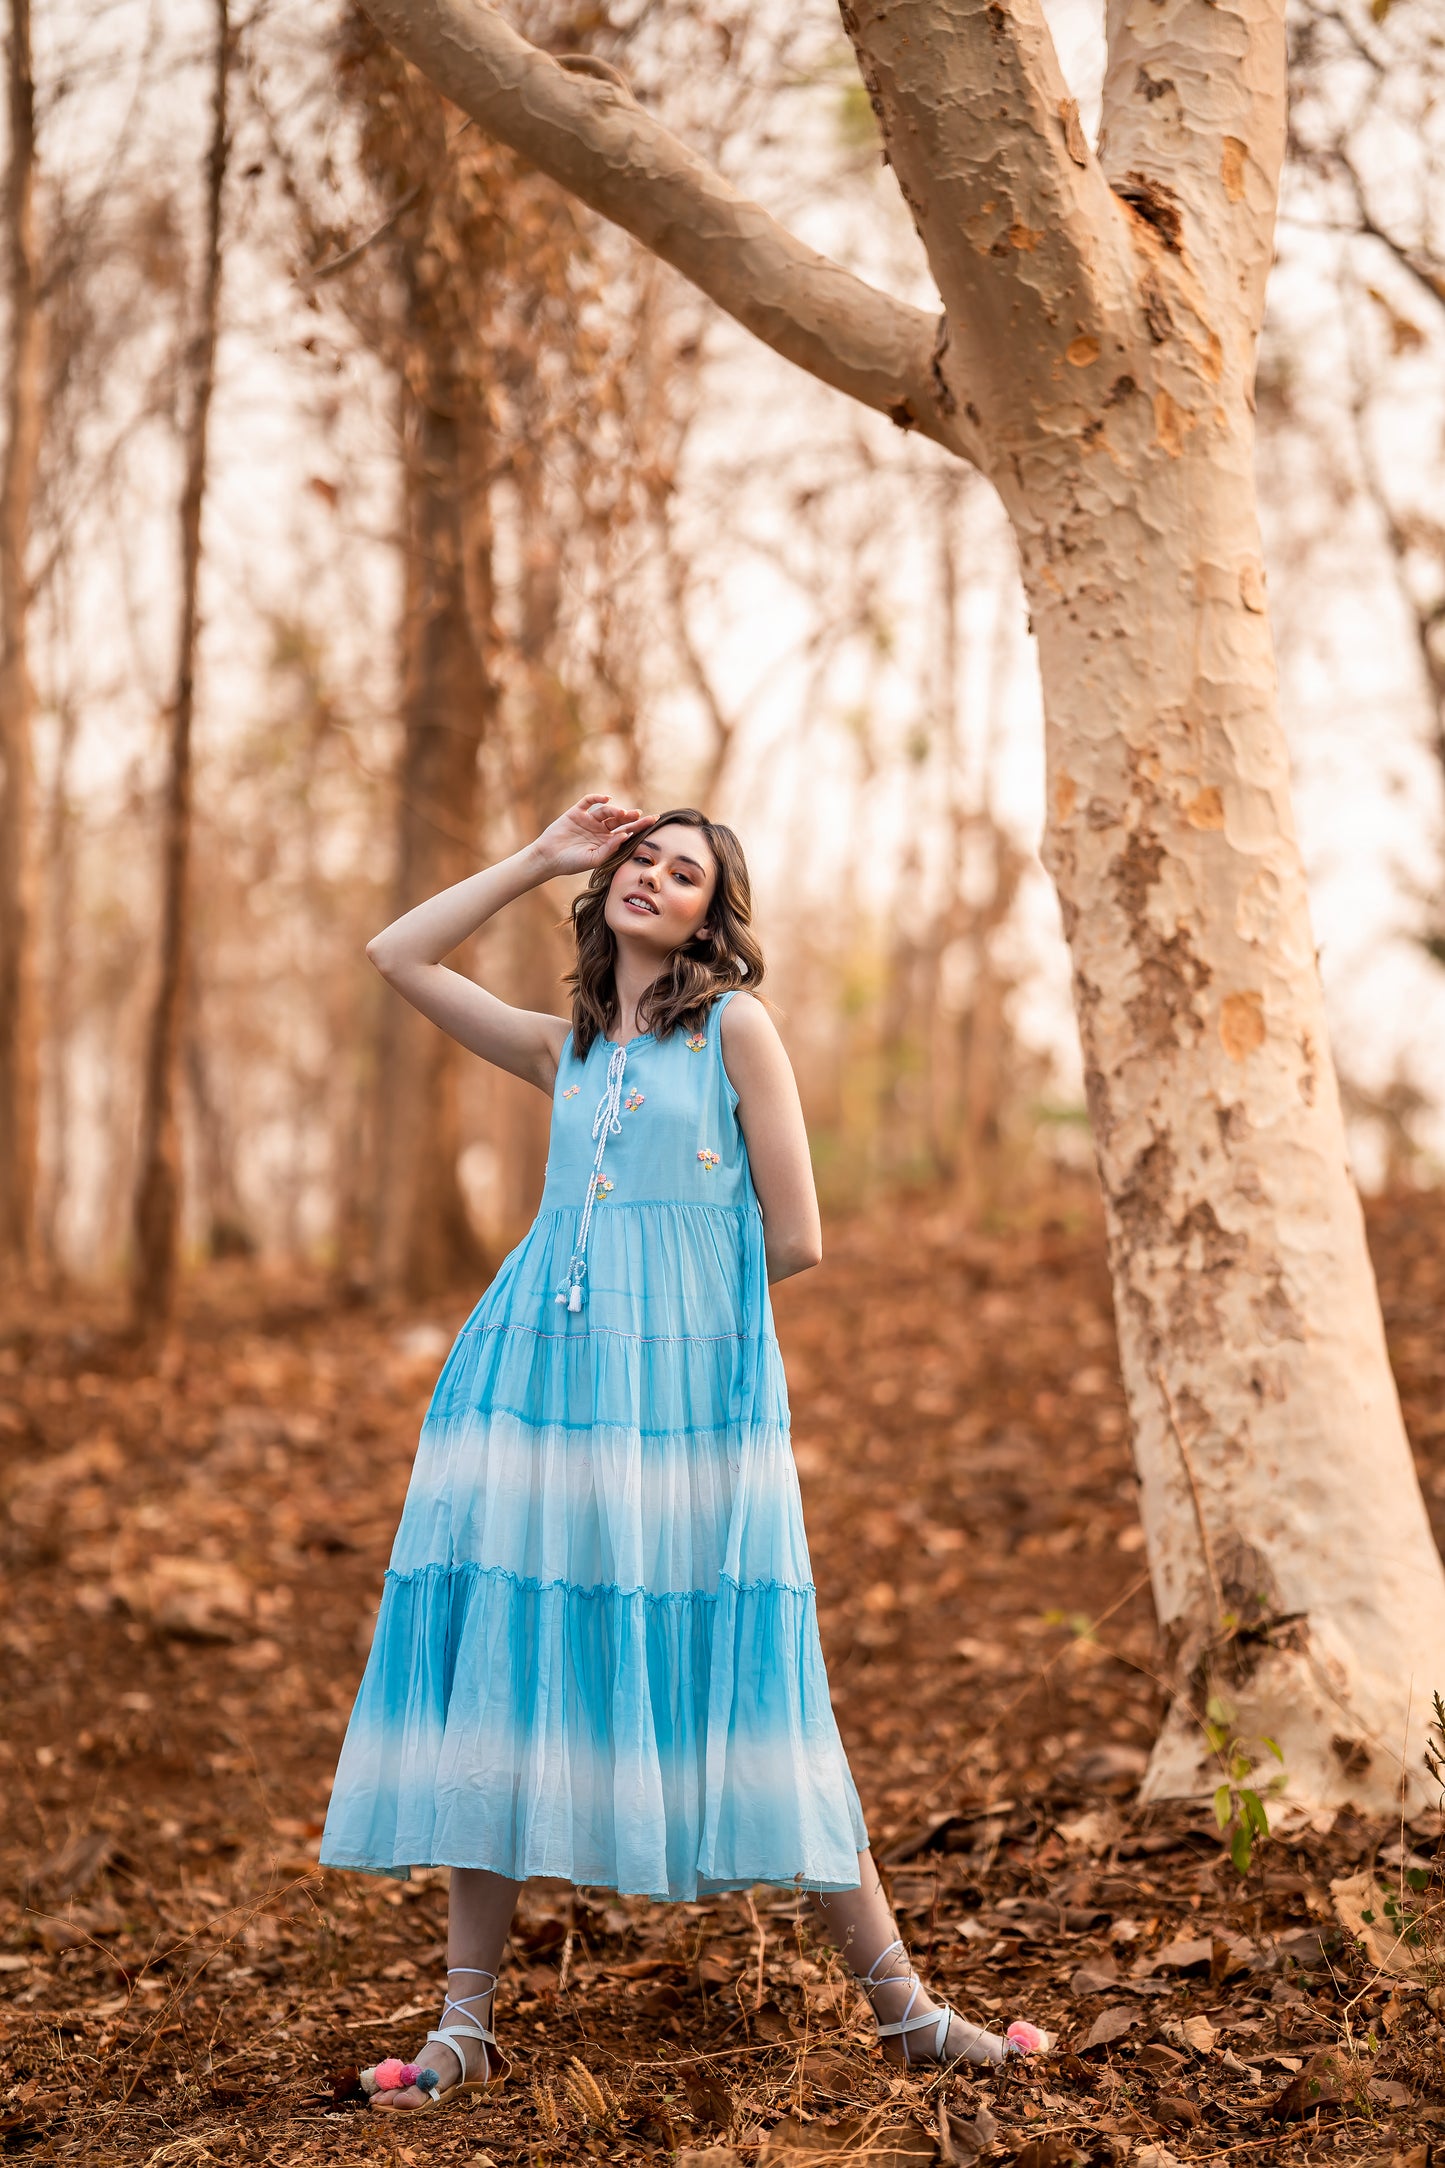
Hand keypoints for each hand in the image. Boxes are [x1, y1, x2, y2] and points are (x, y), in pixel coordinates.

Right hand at [532, 794, 653, 877]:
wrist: (548, 858)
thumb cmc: (571, 863)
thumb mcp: (594, 859)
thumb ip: (610, 848)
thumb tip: (626, 836)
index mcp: (607, 842)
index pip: (627, 831)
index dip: (640, 825)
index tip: (654, 820)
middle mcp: (599, 829)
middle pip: (619, 819)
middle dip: (630, 816)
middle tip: (639, 815)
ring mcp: (588, 820)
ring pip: (606, 811)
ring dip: (615, 810)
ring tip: (621, 813)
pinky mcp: (576, 813)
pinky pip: (588, 801)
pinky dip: (597, 798)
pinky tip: (607, 798)